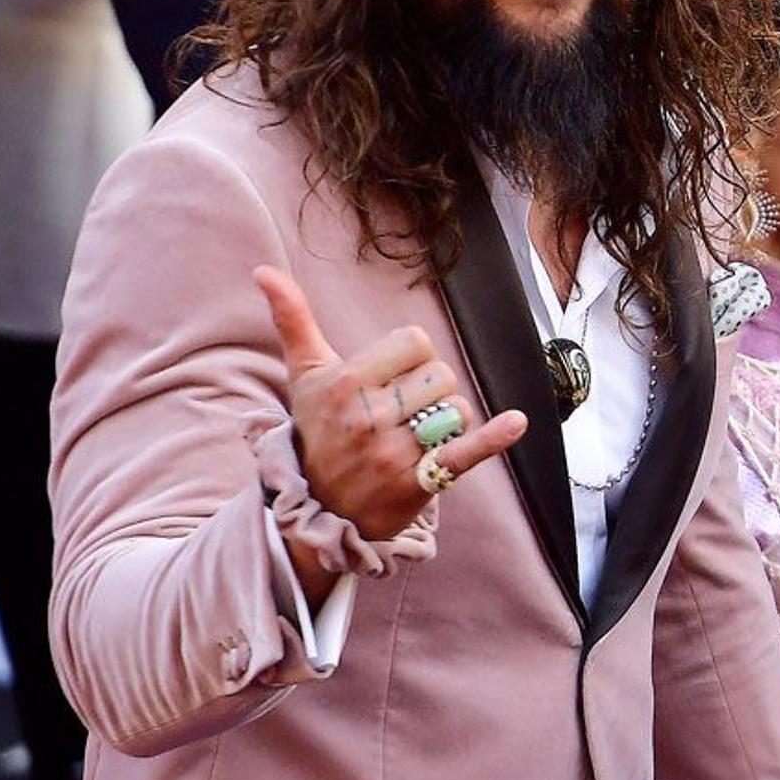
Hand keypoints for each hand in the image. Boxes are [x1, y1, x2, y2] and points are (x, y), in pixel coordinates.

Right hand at [255, 266, 526, 544]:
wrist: (318, 508)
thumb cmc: (318, 431)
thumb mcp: (304, 375)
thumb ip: (292, 320)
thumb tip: (263, 271)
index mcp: (345, 382)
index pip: (416, 342)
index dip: (413, 357)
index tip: (393, 379)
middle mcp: (367, 417)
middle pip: (441, 375)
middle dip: (431, 390)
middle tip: (403, 413)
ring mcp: (393, 453)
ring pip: (457, 410)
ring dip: (447, 421)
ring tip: (415, 436)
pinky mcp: (418, 482)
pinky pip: (465, 452)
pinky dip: (495, 437)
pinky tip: (516, 421)